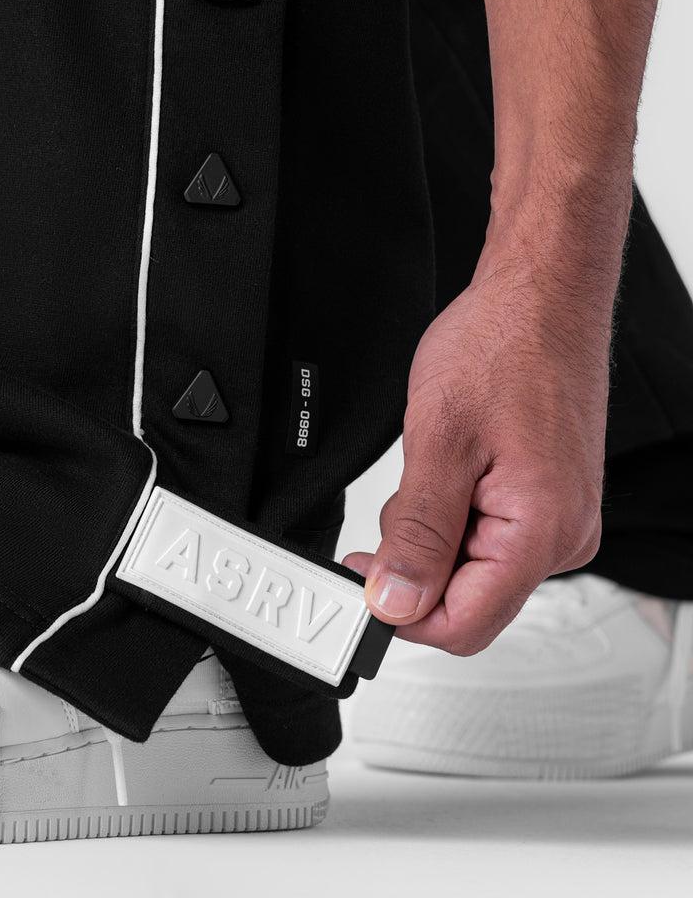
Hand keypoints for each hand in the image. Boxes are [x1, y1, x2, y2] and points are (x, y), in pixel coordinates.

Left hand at [343, 237, 619, 654]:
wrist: (541, 296)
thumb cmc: (504, 346)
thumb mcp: (438, 443)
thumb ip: (416, 535)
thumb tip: (394, 600)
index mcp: (542, 532)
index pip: (462, 626)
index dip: (399, 614)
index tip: (358, 584)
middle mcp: (563, 537)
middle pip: (468, 603)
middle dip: (414, 569)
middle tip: (389, 510)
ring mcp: (559, 519)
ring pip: (474, 570)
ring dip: (431, 538)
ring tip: (431, 470)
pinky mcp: (548, 501)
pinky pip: (488, 538)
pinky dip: (452, 516)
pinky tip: (450, 469)